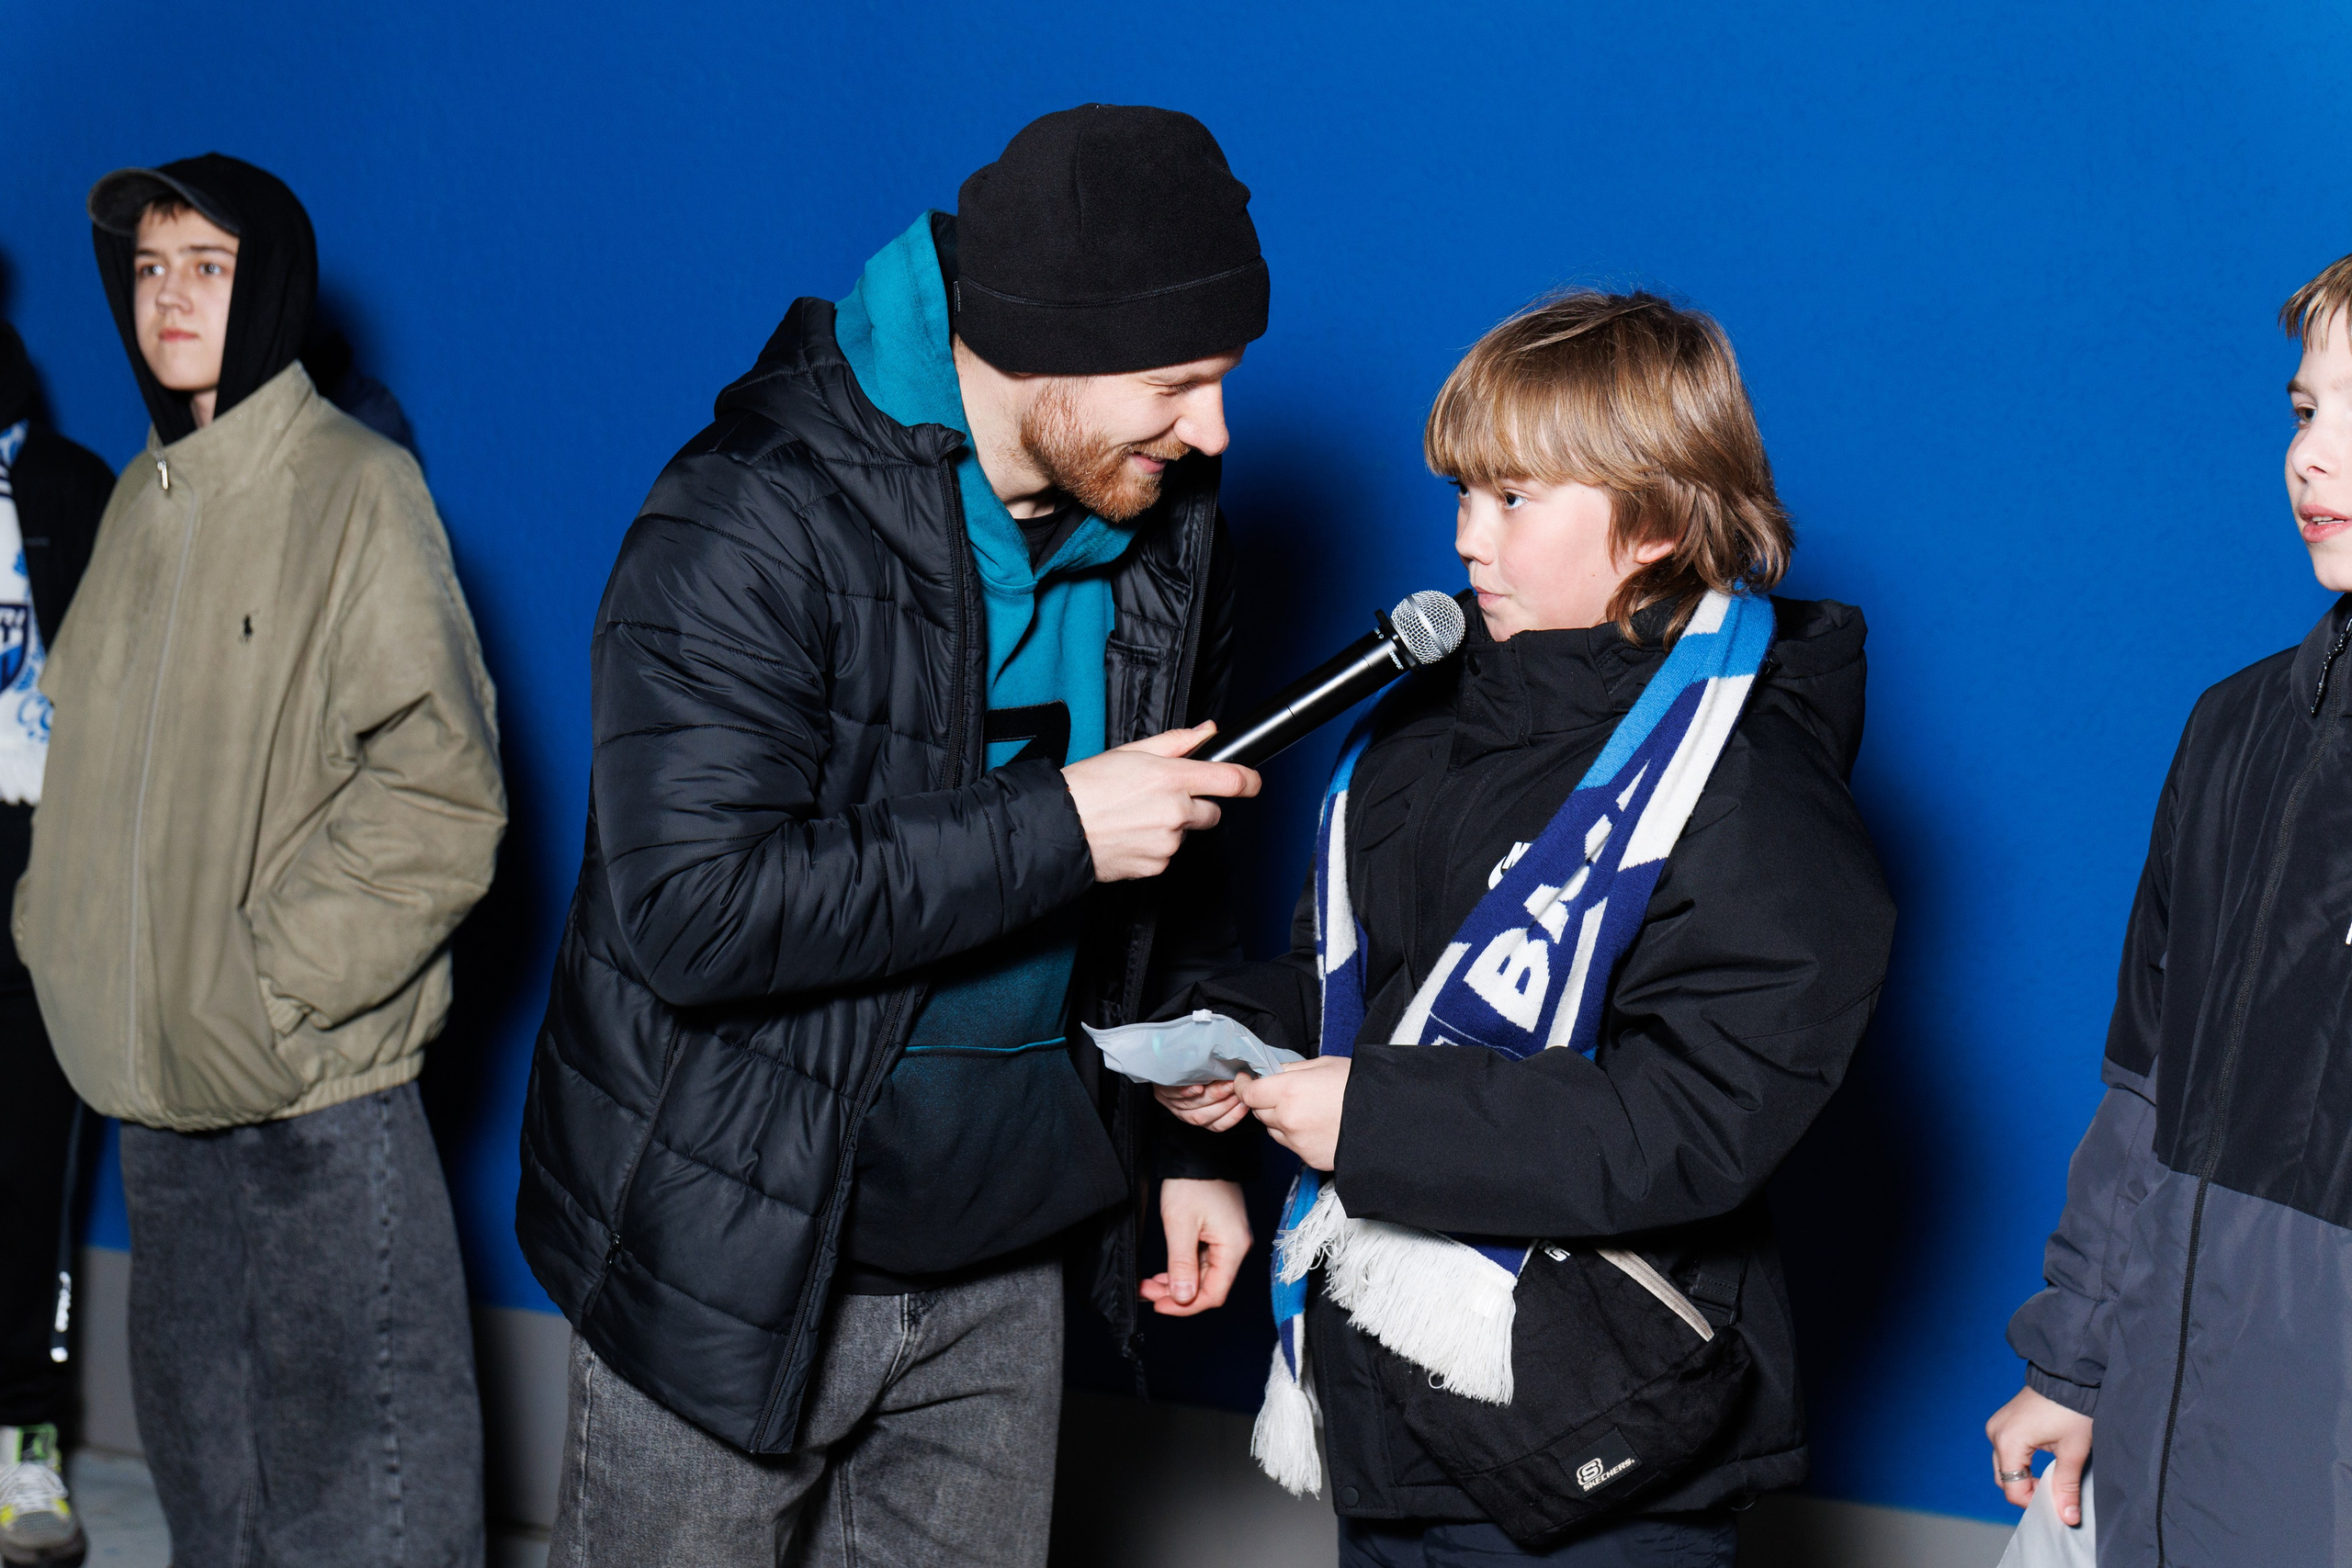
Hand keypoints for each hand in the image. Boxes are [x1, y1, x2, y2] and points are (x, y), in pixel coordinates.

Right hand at [1063, 723, 1260, 882]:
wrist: (1059, 826)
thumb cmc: (1089, 786)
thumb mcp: (1132, 752)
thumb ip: (1178, 742)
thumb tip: (1208, 731)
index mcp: (1172, 778)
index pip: (1230, 780)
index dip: (1249, 780)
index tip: (1253, 782)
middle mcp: (1176, 811)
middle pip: (1212, 812)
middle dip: (1196, 806)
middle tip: (1162, 800)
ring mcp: (1168, 842)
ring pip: (1187, 834)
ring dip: (1172, 827)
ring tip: (1136, 817)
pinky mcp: (1157, 865)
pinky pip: (1168, 854)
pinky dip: (1156, 846)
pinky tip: (1131, 835)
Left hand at [1141, 1178, 1250, 1315]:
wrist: (1197, 1153)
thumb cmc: (1191, 1183)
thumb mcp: (1180, 1225)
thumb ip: (1182, 1265)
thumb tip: (1183, 1298)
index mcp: (1233, 1247)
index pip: (1214, 1294)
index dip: (1186, 1306)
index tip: (1159, 1305)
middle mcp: (1236, 1247)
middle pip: (1208, 1286)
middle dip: (1176, 1294)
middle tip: (1146, 1291)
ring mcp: (1228, 1240)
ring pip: (1203, 1275)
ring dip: (1176, 1282)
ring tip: (1149, 1283)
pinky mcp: (1219, 1233)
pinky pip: (1202, 1261)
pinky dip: (1182, 1269)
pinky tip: (1164, 1272)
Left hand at [1154, 1079, 1249, 1132]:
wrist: (1164, 1061)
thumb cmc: (1194, 1073)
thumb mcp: (1210, 1084)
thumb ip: (1226, 1089)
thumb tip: (1247, 1087)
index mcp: (1197, 1116)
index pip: (1216, 1125)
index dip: (1233, 1117)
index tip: (1246, 1104)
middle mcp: (1184, 1113)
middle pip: (1204, 1116)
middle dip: (1225, 1103)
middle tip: (1239, 1088)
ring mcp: (1171, 1102)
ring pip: (1191, 1106)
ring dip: (1212, 1096)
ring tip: (1227, 1084)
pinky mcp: (1161, 1089)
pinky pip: (1173, 1093)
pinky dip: (1186, 1091)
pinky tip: (1198, 1087)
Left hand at [1235, 1056, 1350, 1170]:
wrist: (1388, 1121)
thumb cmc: (1360, 1088)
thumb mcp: (1325, 1065)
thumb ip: (1292, 1069)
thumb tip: (1272, 1071)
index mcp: (1289, 1091)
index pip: (1249, 1093)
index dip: (1244, 1086)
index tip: (1248, 1080)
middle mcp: (1288, 1119)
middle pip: (1258, 1111)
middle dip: (1264, 1100)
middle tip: (1283, 1091)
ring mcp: (1297, 1142)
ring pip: (1272, 1129)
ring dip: (1279, 1119)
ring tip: (1306, 1108)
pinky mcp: (1307, 1158)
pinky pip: (1290, 1144)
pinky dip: (1295, 1135)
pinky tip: (1316, 1125)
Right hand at [1985, 1385, 2092, 1524]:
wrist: (2069, 1377)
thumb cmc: (2071, 1410)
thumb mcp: (2073, 1452)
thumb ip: (2067, 1488)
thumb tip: (2067, 1517)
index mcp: (2008, 1442)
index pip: (2012, 1489)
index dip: (2034, 1503)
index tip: (2057, 1506)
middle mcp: (1996, 1433)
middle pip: (2005, 1479)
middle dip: (2028, 1492)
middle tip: (2055, 1495)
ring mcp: (1998, 1426)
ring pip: (2005, 1466)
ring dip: (2025, 1478)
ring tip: (2052, 1479)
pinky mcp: (2004, 1422)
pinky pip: (2007, 1451)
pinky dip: (2022, 1464)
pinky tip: (2043, 1465)